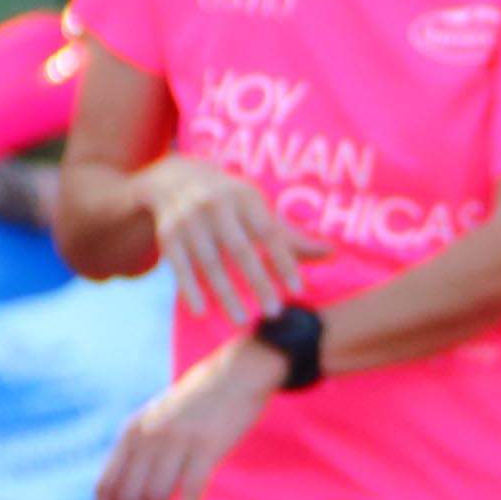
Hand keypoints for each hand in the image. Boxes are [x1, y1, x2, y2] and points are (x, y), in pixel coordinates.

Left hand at [92, 337, 279, 499]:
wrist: (240, 370)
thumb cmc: (203, 398)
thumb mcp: (161, 418)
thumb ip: (145, 448)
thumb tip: (136, 491)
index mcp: (131, 433)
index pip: (104, 486)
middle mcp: (147, 439)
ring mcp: (176, 443)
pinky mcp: (207, 448)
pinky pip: (191, 493)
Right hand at [140, 154, 321, 326]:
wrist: (175, 179)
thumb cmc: (232, 201)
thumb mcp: (259, 208)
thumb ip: (291, 235)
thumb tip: (332, 252)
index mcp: (246, 197)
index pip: (269, 233)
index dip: (284, 261)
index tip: (298, 290)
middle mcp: (216, 205)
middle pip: (239, 249)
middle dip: (257, 281)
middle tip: (274, 312)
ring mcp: (189, 220)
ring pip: (209, 262)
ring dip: (225, 293)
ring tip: (242, 320)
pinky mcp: (168, 235)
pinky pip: (180, 266)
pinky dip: (190, 289)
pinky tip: (202, 312)